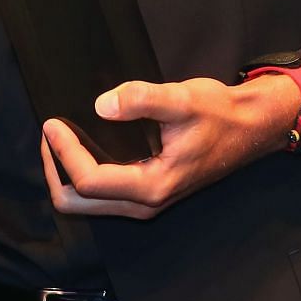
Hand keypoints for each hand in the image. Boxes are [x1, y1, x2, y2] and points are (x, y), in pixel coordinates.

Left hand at [39, 73, 300, 219]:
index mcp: (152, 185)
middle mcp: (145, 202)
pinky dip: (82, 175)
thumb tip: (101, 105)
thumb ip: (142, 99)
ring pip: (88, 203)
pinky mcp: (147, 192)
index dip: (64, 152)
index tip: (53, 122)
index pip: (89, 180)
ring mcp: (146, 201)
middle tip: (51, 134)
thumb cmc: (220, 114)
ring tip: (60, 138)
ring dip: (66, 174)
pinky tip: (82, 146)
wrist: (250, 128)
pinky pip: (102, 194)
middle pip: (78, 203)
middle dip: (56, 170)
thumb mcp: (182, 98)